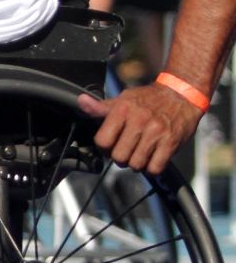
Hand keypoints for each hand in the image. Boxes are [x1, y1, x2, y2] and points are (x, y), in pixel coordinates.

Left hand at [78, 84, 201, 174]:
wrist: (182, 94)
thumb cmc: (149, 98)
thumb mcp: (123, 98)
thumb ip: (102, 107)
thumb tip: (81, 102)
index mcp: (123, 110)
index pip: (102, 141)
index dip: (104, 147)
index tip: (109, 145)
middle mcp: (139, 121)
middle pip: (119, 156)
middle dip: (120, 158)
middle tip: (125, 151)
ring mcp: (156, 133)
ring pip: (136, 164)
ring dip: (136, 164)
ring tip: (139, 154)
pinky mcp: (171, 142)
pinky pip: (155, 168)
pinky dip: (152, 168)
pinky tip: (152, 158)